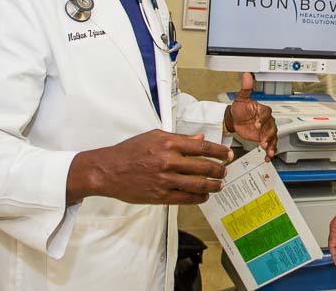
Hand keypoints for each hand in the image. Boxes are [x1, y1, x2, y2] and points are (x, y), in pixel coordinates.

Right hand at [67, 129, 233, 204]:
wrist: (108, 171)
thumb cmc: (130, 151)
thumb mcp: (154, 136)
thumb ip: (180, 138)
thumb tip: (200, 140)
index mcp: (168, 143)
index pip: (202, 148)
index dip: (219, 151)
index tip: (228, 154)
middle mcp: (169, 161)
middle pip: (204, 167)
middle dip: (219, 170)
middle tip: (226, 170)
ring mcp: (165, 180)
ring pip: (198, 185)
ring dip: (213, 185)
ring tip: (220, 184)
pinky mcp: (160, 196)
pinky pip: (186, 199)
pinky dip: (199, 198)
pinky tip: (204, 196)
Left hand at [224, 72, 277, 161]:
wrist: (234, 118)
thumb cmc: (239, 109)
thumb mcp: (241, 98)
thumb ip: (245, 89)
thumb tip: (247, 76)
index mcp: (262, 110)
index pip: (266, 114)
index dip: (262, 120)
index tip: (257, 125)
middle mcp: (267, 120)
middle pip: (272, 128)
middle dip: (268, 136)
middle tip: (263, 142)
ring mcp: (266, 130)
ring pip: (273, 137)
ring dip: (271, 145)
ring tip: (268, 151)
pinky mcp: (264, 138)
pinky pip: (271, 145)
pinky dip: (270, 151)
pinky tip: (267, 156)